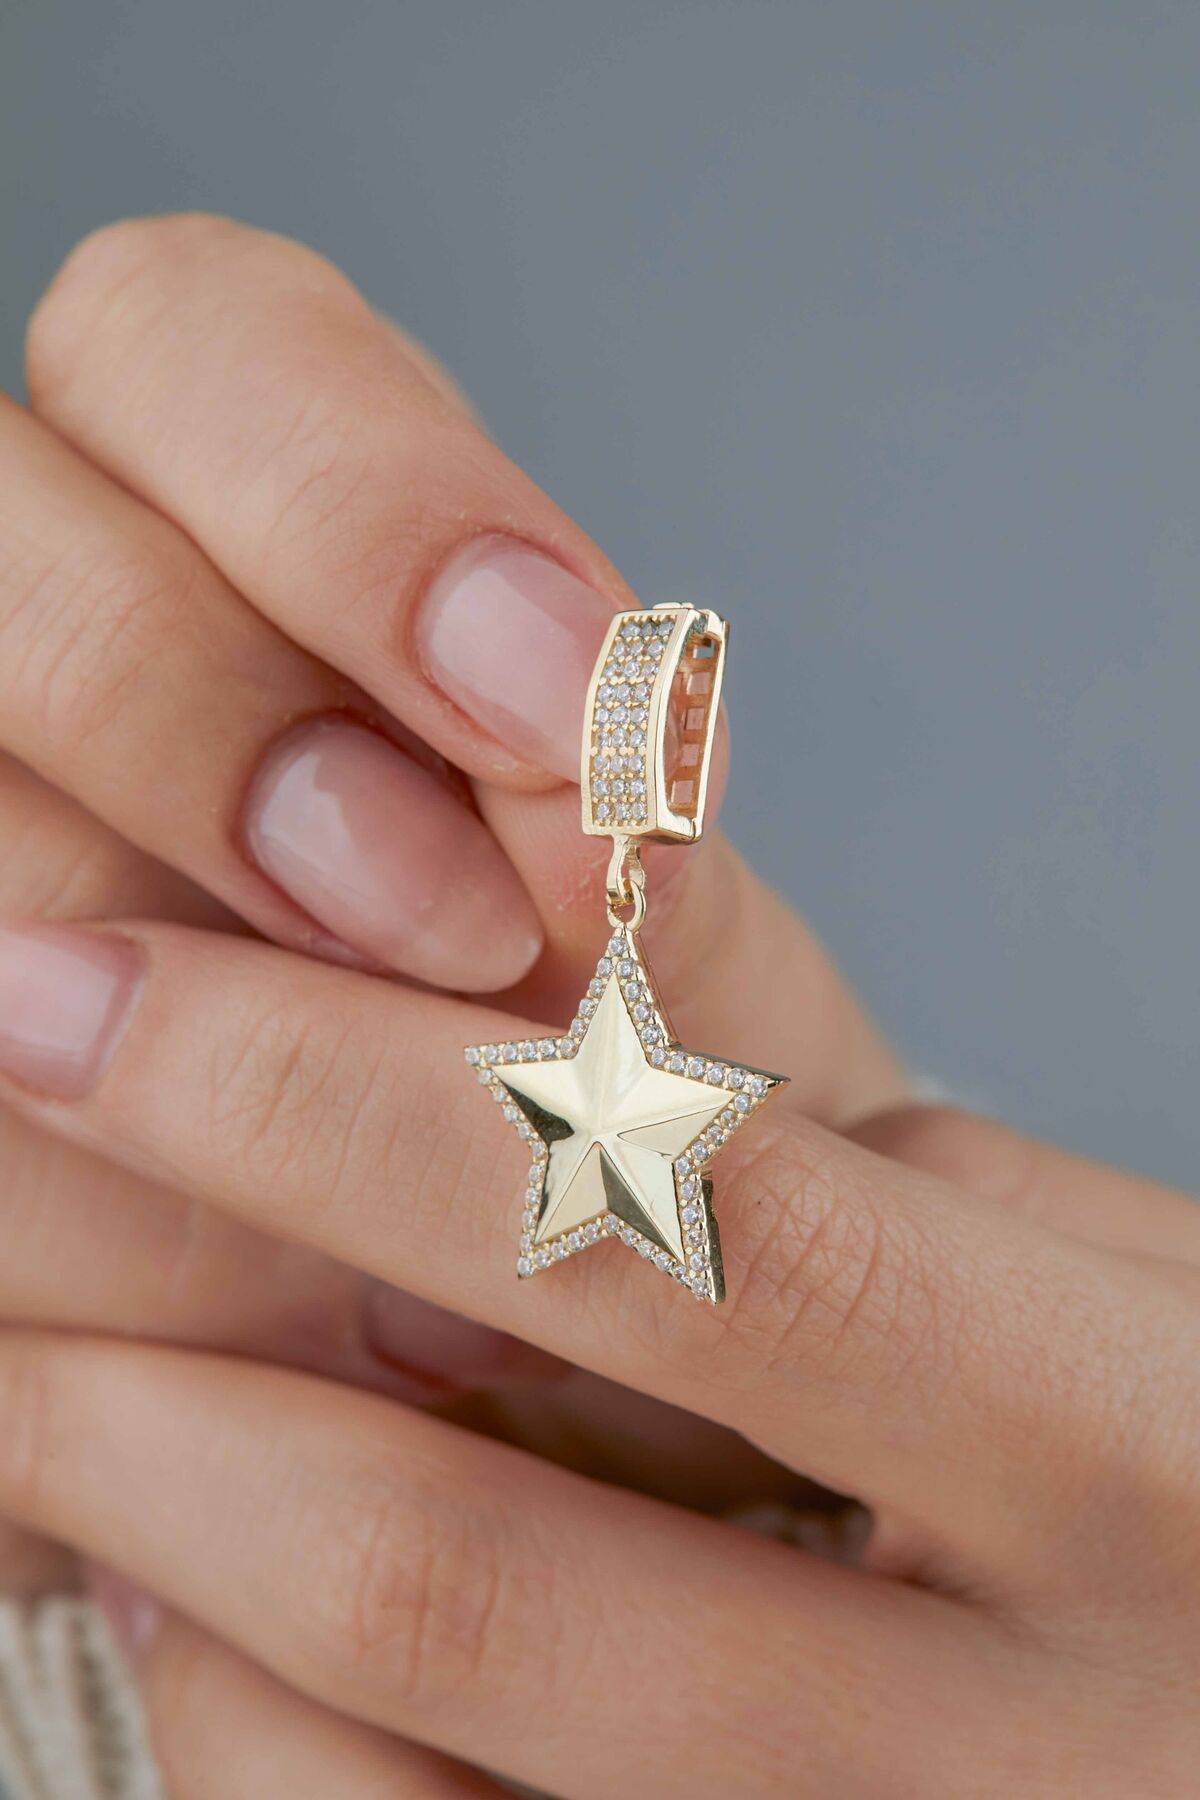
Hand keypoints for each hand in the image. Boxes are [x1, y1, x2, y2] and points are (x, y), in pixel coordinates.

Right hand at [0, 215, 904, 1583]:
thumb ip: (628, 852)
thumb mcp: (664, 934)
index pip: (189, 338)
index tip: (558, 698)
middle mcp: (43, 654)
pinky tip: (311, 1318)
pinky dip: (150, 1263)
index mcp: (226, 508)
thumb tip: (586, 807)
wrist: (544, 1258)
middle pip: (6, 571)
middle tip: (446, 930)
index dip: (352, 501)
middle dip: (222, 742)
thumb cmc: (620, 1048)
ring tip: (443, 1235)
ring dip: (200, 1069)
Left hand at [1, 907, 1197, 1793]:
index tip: (77, 988)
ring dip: (176, 1574)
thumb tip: (532, 1071)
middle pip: (474, 1563)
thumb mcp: (1134, 1295)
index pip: (685, 1225)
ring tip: (79, 1411)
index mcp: (1148, 1457)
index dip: (336, 1093)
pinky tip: (231, 1618)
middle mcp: (1025, 1757)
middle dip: (145, 1378)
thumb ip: (871, 1191)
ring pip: (393, 1782)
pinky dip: (263, 1743)